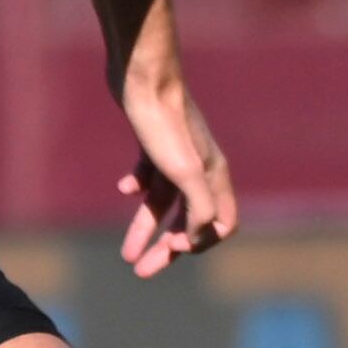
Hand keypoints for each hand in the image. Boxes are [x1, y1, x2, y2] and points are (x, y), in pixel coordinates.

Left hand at [116, 76, 237, 278]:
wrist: (142, 76)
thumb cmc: (163, 124)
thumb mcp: (182, 171)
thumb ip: (197, 206)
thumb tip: (196, 237)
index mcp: (213, 176)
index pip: (222, 224)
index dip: (200, 241)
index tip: (174, 244)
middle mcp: (200, 168)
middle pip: (188, 220)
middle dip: (167, 249)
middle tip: (141, 271)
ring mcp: (176, 155)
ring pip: (163, 202)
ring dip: (146, 228)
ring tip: (127, 255)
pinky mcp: (153, 141)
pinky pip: (149, 175)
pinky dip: (139, 186)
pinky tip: (125, 186)